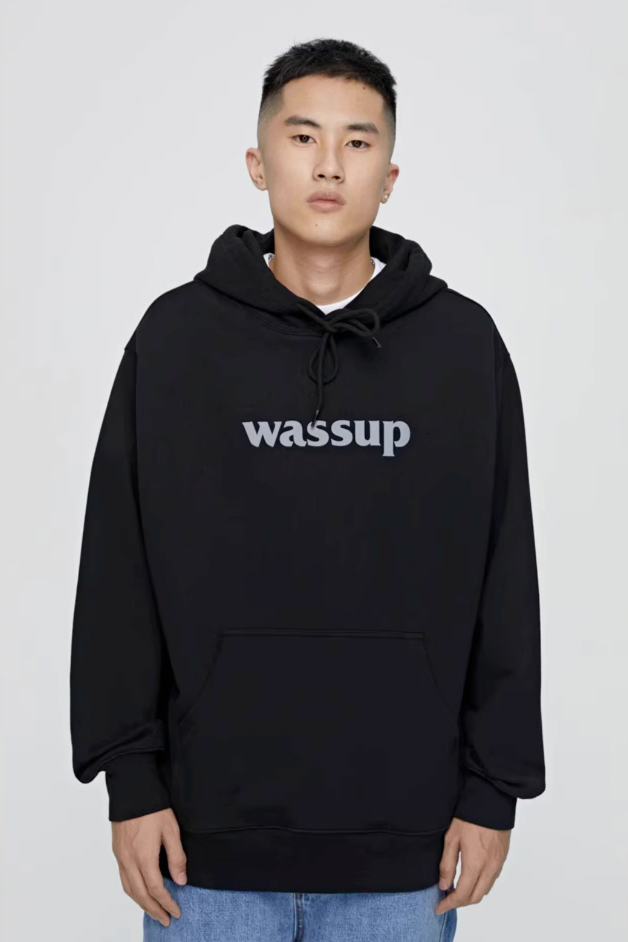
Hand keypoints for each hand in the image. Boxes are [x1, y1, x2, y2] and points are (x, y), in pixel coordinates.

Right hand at [112, 807, 186, 926]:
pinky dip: (132, 891)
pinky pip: (123, 878)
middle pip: (140, 894)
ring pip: (129, 889)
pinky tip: (140, 892)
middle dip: (154, 910)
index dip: (167, 903)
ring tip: (154, 911)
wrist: (132, 789)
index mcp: (144, 856)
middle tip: (166, 920)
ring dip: (142, 903)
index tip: (176, 912)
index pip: (156, 889)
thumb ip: (177, 856)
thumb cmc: (153, 807)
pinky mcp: (117, 851)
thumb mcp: (172, 829)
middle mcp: (129, 860)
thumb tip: (181, 880)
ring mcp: (121, 856)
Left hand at [434, 816, 510, 914]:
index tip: (439, 908)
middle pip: (475, 897)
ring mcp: (498, 864)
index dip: (450, 904)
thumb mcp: (451, 838)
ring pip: (485, 890)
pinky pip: (492, 879)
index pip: (462, 895)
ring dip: (471, 894)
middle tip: (446, 900)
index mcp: (475, 864)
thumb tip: (443, 885)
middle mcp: (489, 868)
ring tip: (456, 889)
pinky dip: (480, 885)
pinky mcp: (502, 857)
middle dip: (460, 902)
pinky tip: (471, 878)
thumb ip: (447, 864)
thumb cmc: (469, 816)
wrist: (491, 801)